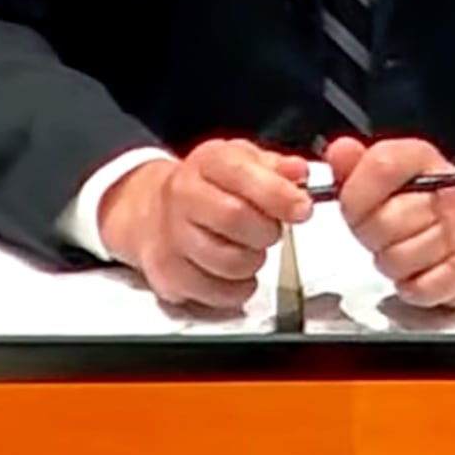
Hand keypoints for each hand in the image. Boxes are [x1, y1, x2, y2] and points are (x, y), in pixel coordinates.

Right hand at [96, 139, 311, 312]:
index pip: (243, 175)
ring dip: (253, 260)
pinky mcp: (169, 275)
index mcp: (207, 162)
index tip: (302, 208)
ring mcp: (172, 238)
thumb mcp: (241, 161)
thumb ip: (275, 167)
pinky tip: (234, 270)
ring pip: (230, 262)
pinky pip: (220, 293)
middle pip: (235, 218)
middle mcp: (183, 196)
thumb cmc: (208, 186)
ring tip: (248, 247)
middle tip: (270, 228)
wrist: (153, 212)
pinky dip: (239, 287)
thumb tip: (298, 172)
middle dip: (267, 230)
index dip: (279, 195)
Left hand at [325, 135, 454, 308]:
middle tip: (381, 232)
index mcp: (422, 158)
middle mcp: (448, 191)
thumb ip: (355, 164)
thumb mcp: (386, 176)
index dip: (356, 193)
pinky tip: (419, 270)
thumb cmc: (420, 204)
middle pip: (385, 220)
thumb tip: (340, 150)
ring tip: (403, 249)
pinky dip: (411, 286)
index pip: (381, 166)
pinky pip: (418, 286)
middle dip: (371, 234)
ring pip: (398, 258)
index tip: (354, 207)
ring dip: (391, 261)